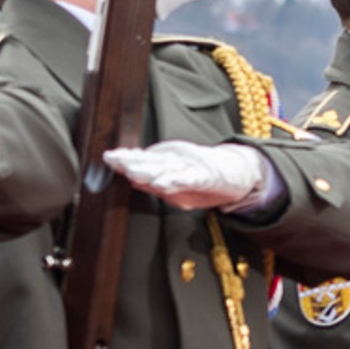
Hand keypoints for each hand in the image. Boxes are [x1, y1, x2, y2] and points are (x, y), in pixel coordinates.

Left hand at [105, 140, 273, 211]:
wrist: (239, 173)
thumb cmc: (208, 180)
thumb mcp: (182, 189)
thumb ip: (160, 184)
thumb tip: (132, 182)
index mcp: (168, 170)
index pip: (143, 167)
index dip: (126, 163)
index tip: (110, 161)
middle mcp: (176, 167)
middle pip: (149, 164)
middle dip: (130, 162)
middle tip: (112, 159)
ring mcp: (188, 168)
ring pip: (163, 167)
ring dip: (145, 167)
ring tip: (128, 166)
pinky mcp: (203, 175)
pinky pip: (186, 179)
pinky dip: (175, 181)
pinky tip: (161, 184)